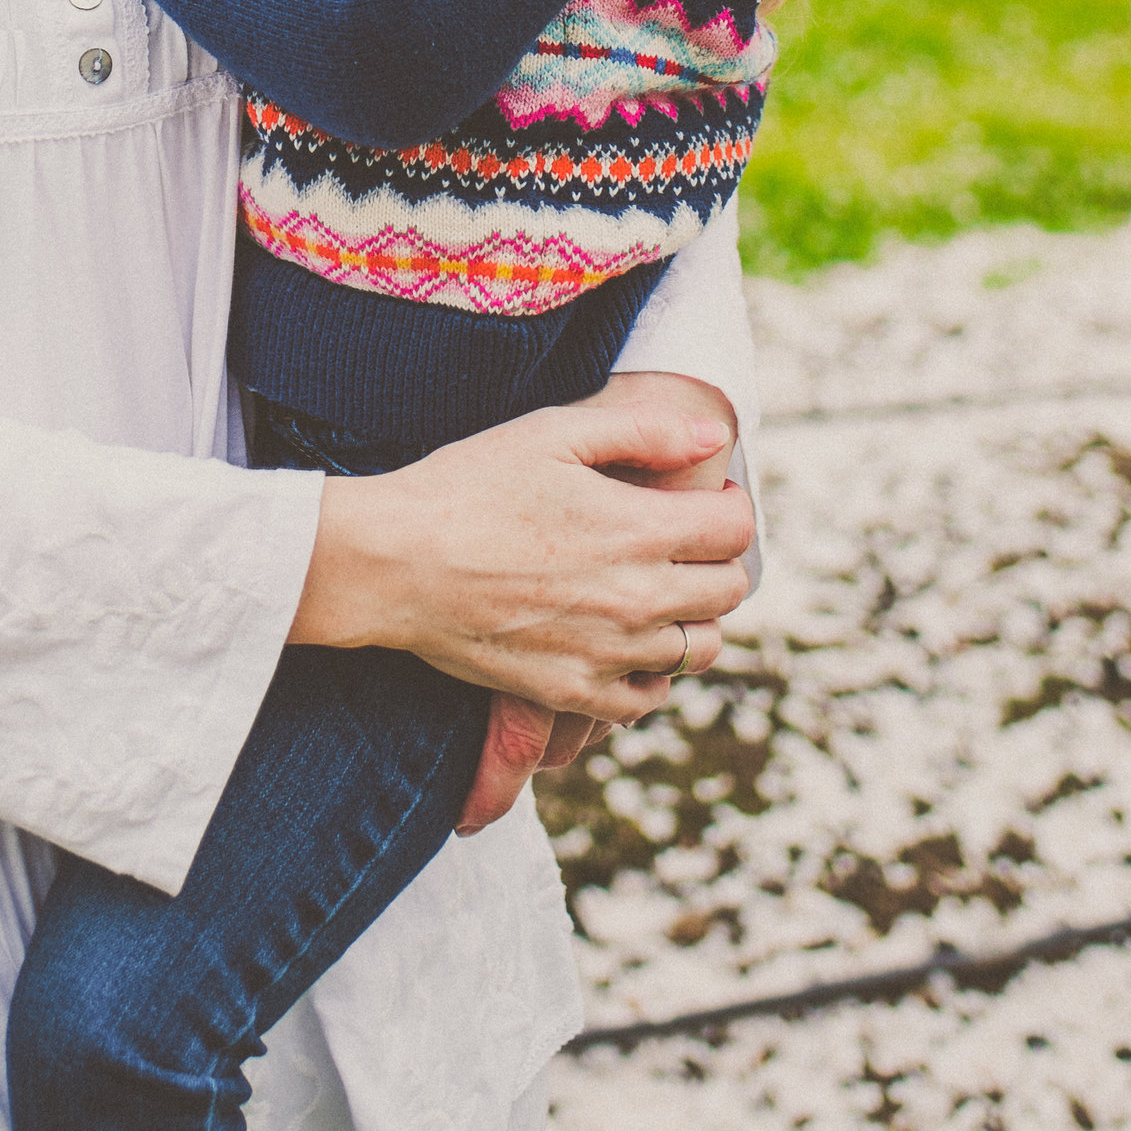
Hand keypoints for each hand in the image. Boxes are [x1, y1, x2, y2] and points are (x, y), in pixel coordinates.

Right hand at [449, 373, 733, 826]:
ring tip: (657, 589)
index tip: (704, 495)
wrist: (395, 562)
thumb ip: (645, 431)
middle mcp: (636, 599)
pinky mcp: (572, 694)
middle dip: (717, 558)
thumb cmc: (470, 484)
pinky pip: (647, 698)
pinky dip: (651, 672)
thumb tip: (716, 440)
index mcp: (638, 529)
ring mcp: (607, 655)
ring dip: (692, 617)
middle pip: (728, 590)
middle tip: (681, 538)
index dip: (728, 504)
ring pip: (698, 649)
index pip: (734, 529)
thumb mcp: (554, 433)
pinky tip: (623, 640)